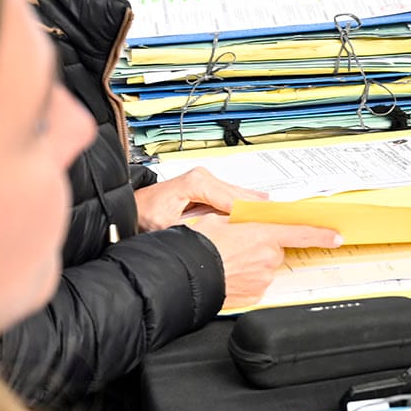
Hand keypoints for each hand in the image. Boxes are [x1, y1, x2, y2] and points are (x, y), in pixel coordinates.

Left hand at [134, 168, 265, 231]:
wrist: (130, 209)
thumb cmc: (143, 217)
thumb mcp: (168, 227)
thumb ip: (196, 228)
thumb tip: (221, 233)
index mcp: (196, 182)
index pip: (232, 199)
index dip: (251, 213)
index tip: (266, 222)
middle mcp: (204, 176)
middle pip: (240, 194)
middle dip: (259, 209)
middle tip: (280, 221)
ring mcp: (206, 180)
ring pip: (239, 194)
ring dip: (255, 207)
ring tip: (276, 217)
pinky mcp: (207, 186)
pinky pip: (232, 195)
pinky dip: (246, 204)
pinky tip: (261, 209)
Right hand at [190, 216, 341, 309]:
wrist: (184, 277)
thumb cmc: (198, 247)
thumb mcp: (218, 220)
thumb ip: (240, 218)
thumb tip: (245, 217)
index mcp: (263, 234)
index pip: (301, 233)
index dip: (321, 235)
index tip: (335, 236)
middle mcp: (267, 258)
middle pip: (275, 249)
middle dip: (263, 246)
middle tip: (239, 245)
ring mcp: (262, 279)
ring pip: (265, 267)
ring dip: (253, 263)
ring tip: (230, 261)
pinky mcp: (254, 295)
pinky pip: (256, 283)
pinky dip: (246, 279)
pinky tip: (230, 274)